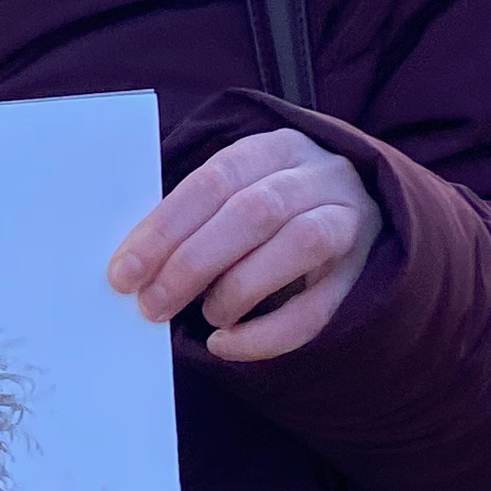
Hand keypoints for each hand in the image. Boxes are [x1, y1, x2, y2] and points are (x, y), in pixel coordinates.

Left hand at [108, 130, 384, 363]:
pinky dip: (267, 333)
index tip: (124, 272)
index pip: (215, 180)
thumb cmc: (273, 214)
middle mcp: (320, 176)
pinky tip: (228, 343)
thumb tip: (131, 266)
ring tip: (205, 316)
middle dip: (193, 262)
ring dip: (237, 288)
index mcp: (276, 148)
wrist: (358, 221)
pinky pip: (319, 308)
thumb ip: (193, 219)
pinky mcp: (366, 273)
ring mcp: (350, 221)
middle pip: (255, 211)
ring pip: (299, 245)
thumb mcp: (237, 196)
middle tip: (151, 306)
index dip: (166, 228)